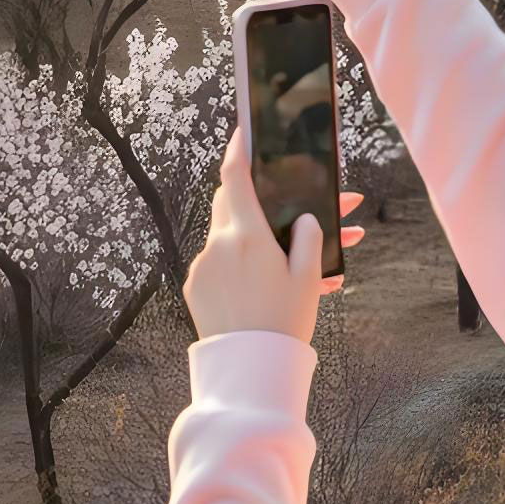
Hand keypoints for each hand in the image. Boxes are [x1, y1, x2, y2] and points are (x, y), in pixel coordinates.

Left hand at [184, 125, 367, 346]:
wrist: (251, 369)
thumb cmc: (285, 322)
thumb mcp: (309, 279)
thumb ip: (310, 240)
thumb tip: (306, 218)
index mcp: (247, 235)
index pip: (235, 178)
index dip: (238, 151)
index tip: (242, 133)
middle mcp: (218, 244)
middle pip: (230, 204)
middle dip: (252, 199)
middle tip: (276, 207)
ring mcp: (203, 265)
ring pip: (225, 235)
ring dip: (247, 237)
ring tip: (282, 259)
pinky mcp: (194, 286)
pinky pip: (216, 263)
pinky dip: (236, 264)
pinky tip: (261, 282)